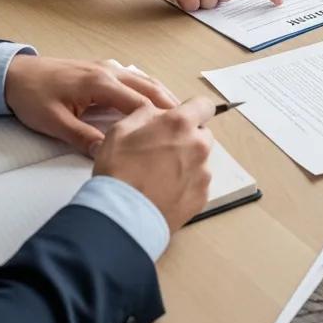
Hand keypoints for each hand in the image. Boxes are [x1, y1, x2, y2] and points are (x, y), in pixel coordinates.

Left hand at [3, 55, 177, 154]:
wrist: (13, 74)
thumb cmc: (32, 97)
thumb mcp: (54, 123)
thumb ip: (83, 138)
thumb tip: (109, 153)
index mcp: (99, 83)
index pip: (139, 102)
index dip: (160, 119)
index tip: (176, 134)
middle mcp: (109, 71)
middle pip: (149, 87)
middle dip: (172, 105)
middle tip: (192, 123)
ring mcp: (107, 68)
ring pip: (145, 80)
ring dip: (164, 96)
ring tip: (182, 115)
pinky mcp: (102, 69)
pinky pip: (135, 78)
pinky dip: (151, 89)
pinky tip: (156, 102)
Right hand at [92, 95, 216, 231]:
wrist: (122, 217)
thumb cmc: (118, 172)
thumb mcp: (121, 130)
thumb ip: (145, 113)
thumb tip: (157, 112)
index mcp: (180, 124)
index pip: (204, 105)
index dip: (194, 109)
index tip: (182, 117)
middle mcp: (198, 146)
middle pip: (202, 134)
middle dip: (187, 138)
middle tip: (162, 150)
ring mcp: (203, 173)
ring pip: (200, 160)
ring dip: (186, 162)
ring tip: (159, 175)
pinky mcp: (202, 197)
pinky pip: (198, 183)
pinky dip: (185, 185)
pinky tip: (164, 191)